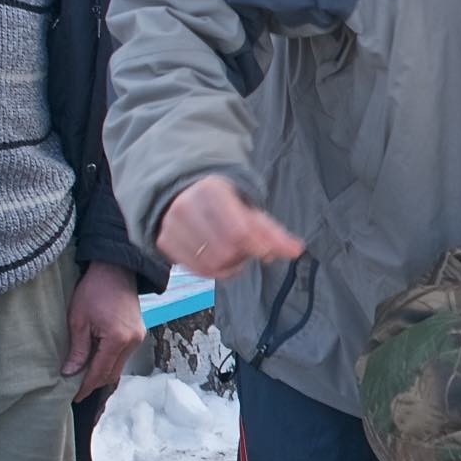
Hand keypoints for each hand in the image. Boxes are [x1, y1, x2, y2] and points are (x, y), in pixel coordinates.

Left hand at [61, 263, 144, 399]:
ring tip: (84, 378)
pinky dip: (110, 361)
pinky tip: (97, 362)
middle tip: (77, 391)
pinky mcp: (138, 332)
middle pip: (112, 372)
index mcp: (118, 339)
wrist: (115, 269)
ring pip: (119, 365)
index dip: (86, 386)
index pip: (100, 371)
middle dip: (95, 383)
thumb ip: (77, 349)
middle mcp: (132, 341)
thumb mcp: (78, 320)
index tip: (74, 396)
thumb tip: (70, 373)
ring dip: (103, 372)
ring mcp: (138, 337)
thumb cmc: (94, 290)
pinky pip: (123, 355)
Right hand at [157, 174, 302, 278]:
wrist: (183, 193)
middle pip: (227, 251)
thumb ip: (272, 231)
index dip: (258, 246)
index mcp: (211, 190)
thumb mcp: (249, 208)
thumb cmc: (225, 204)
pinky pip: (197, 270)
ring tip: (234, 253)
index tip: (268, 252)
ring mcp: (171, 225)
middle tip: (248, 248)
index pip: (240, 231)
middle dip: (244, 255)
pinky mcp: (164, 241)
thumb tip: (296, 250)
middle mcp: (186, 206)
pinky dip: (215, 270)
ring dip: (231, 265)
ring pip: (212, 264)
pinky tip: (219, 259)